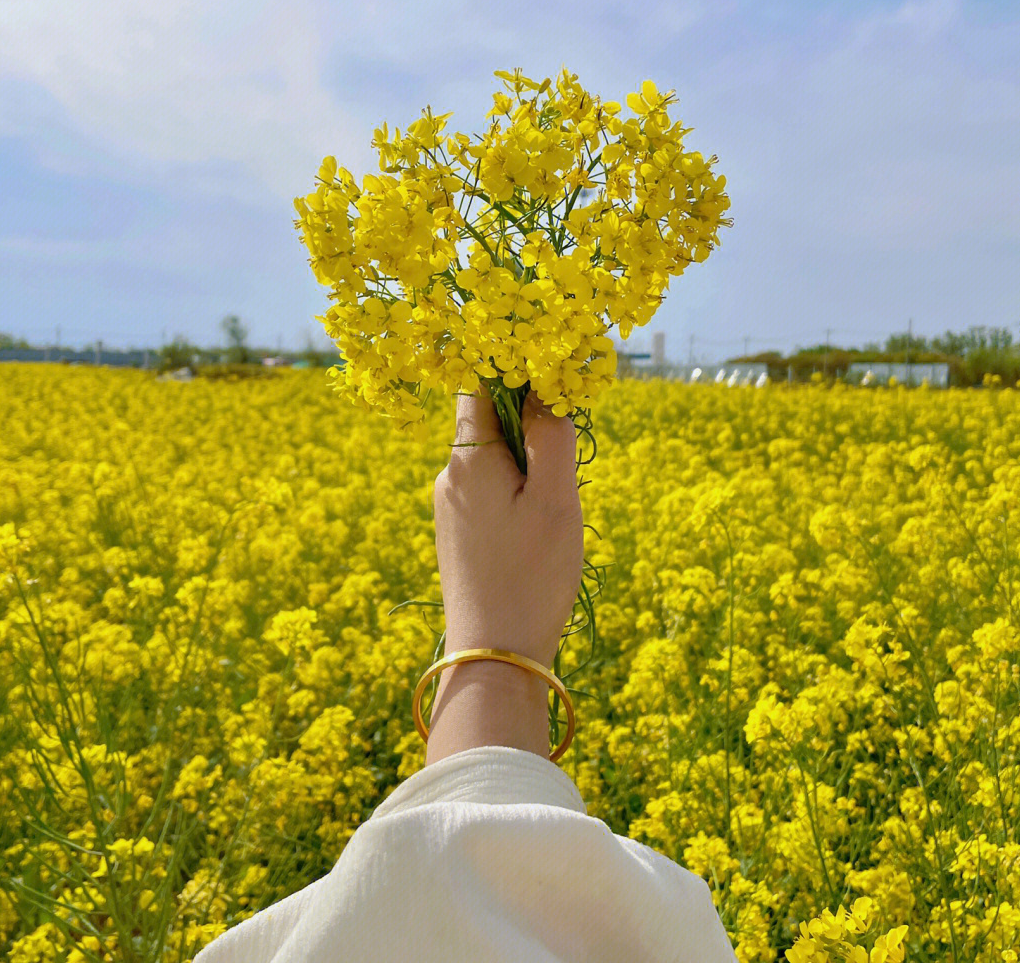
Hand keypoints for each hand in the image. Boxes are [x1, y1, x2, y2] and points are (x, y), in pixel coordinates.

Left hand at [433, 388, 583, 669]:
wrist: (494, 655)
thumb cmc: (531, 575)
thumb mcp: (555, 499)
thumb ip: (552, 433)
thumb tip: (547, 382)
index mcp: (470, 456)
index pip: (479, 380)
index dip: (514, 364)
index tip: (552, 367)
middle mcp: (451, 474)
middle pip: (490, 418)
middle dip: (531, 420)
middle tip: (569, 450)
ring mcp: (451, 505)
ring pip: (494, 457)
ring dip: (528, 461)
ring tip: (555, 503)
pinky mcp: (457, 532)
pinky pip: (490, 489)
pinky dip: (517, 490)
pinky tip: (537, 528)